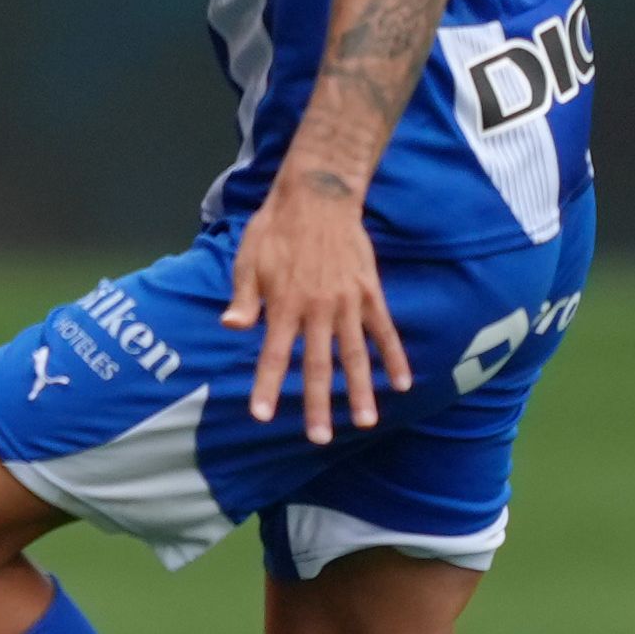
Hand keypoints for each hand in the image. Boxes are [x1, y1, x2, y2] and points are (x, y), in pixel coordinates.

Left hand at [222, 170, 409, 445]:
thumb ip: (244, 297)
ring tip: (366, 421)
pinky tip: (402, 384)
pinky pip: (384, 330)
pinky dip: (394, 357)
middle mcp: (318, 309)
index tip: (261, 415)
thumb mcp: (249, 259)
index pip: (274, 354)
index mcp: (284, 304)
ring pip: (355, 354)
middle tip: (319, 438)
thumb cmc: (276, 229)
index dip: (267, 386)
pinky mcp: (369, 292)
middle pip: (318, 365)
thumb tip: (231, 328)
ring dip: (360, 390)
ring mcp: (348, 302)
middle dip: (317, 404)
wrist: (319, 195)